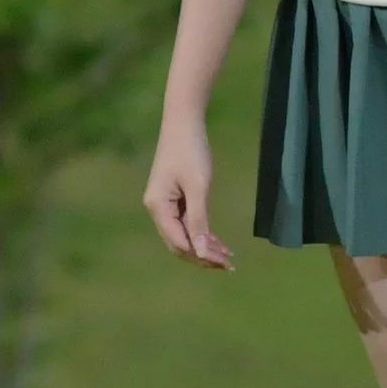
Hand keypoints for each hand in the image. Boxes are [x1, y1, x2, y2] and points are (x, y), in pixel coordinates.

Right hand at [143, 115, 231, 267]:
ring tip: (228, 257)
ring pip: (184, 235)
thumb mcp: (198, 187)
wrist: (183, 123)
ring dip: (204, 246)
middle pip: (179, 243)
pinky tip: (219, 243)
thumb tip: (201, 252)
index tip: (224, 263)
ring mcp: (164, 205)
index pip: (178, 242)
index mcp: (158, 207)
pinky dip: (202, 233)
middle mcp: (157, 209)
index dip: (200, 255)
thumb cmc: (191, 151)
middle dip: (203, 255)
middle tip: (229, 264)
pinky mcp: (173, 199)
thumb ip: (199, 220)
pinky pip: (186, 223)